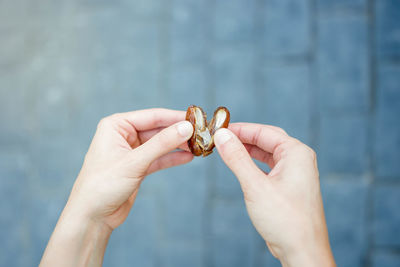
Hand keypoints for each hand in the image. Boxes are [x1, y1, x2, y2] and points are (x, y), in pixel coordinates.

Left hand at [40, 108, 193, 266]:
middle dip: (179, 133)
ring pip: (160, 144)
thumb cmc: (103, 185)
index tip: (197, 119)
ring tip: (199, 147)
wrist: (92, 216)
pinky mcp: (137, 166)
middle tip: (201, 134)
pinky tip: (188, 157)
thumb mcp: (135, 162)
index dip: (175, 117)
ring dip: (178, 146)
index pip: (152, 116)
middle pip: (158, 129)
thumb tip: (186, 127)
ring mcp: (131, 151)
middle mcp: (123, 135)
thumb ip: (162, 144)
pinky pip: (159, 158)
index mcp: (116, 125)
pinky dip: (172, 158)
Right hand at [213, 123, 335, 266]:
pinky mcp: (289, 185)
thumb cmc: (285, 220)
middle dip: (243, 138)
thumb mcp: (255, 185)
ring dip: (247, 151)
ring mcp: (295, 172)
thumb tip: (222, 136)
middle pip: (266, 139)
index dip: (240, 129)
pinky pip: (269, 166)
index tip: (219, 129)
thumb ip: (237, 158)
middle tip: (221, 138)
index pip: (264, 132)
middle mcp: (298, 159)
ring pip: (267, 153)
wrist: (302, 250)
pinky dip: (253, 164)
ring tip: (226, 149)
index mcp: (296, 153)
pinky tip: (240, 165)